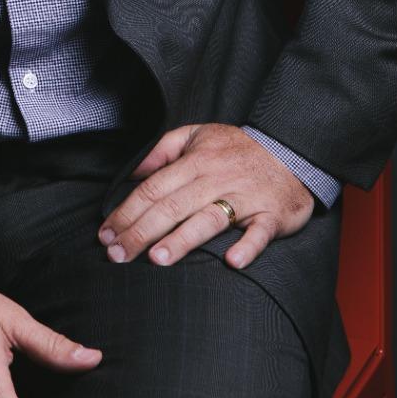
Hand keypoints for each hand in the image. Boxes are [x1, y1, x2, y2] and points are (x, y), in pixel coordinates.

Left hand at [97, 122, 314, 269]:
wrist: (291, 151)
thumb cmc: (238, 148)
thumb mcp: (197, 135)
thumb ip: (163, 150)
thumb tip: (132, 170)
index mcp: (195, 161)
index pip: (153, 188)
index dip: (127, 211)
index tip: (106, 233)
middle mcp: (216, 179)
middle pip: (172, 206)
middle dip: (140, 232)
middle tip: (117, 255)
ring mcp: (244, 198)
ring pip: (209, 219)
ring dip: (183, 239)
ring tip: (158, 258)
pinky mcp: (271, 215)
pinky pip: (259, 233)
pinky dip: (247, 247)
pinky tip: (232, 262)